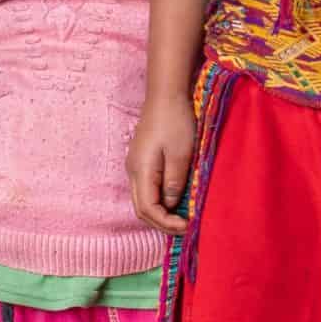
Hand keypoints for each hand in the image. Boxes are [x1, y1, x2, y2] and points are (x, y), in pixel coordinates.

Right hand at [127, 93, 200, 234]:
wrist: (166, 94)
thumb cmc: (176, 121)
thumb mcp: (181, 154)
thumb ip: (174, 182)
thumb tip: (170, 206)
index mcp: (140, 171)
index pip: (147, 209)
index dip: (166, 223)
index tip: (187, 226)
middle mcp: (133, 171)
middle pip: (142, 209)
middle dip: (162, 223)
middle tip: (186, 227)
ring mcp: (135, 165)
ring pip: (143, 200)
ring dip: (161, 213)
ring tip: (182, 218)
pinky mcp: (142, 160)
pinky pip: (147, 189)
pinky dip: (160, 201)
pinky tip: (175, 201)